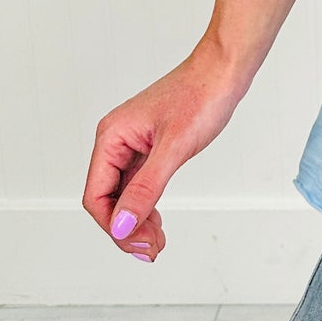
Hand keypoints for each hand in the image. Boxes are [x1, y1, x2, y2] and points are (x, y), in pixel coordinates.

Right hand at [82, 45, 246, 263]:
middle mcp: (116, 141)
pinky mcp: (150, 147)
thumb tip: (123, 225)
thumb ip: (146, 188)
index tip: (138, 244)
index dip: (114, 225)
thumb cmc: (201, 95)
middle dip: (126, 228)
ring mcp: (133, 144)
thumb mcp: (175, 147)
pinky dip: (146, 206)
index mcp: (111, 137)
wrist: (225, 70)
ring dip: (136, 221)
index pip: (96, 195)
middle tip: (152, 249)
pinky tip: (157, 222)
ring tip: (156, 242)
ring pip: (123, 195)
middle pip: (107, 199)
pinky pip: (138, 185)